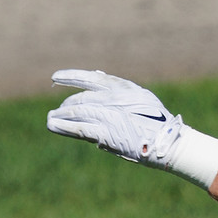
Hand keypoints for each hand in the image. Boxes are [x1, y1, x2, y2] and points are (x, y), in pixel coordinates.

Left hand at [46, 69, 181, 162]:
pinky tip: (53, 126)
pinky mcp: (107, 133)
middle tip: (58, 111)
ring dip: (60, 116)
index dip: (71, 76)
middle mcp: (114, 99)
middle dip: (66, 105)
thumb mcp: (141, 97)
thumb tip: (98, 76)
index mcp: (123, 88)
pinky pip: (80, 128)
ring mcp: (109, 115)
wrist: (167, 142)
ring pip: (77, 112)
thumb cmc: (157, 122)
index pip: (91, 78)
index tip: (55, 77)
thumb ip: (119, 88)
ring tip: (50, 119)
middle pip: (81, 99)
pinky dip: (64, 127)